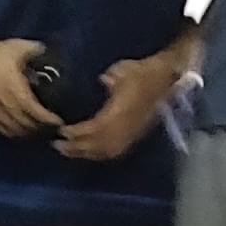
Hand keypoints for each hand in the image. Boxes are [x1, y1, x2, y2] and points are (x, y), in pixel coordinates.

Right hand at [0, 35, 55, 140]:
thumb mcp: (16, 47)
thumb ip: (35, 50)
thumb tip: (46, 50)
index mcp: (18, 93)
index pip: (39, 115)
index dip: (51, 121)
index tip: (60, 122)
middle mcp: (8, 108)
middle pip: (29, 127)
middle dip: (42, 129)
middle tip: (52, 127)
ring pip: (16, 131)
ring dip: (28, 134)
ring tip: (37, 131)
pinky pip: (2, 130)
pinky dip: (13, 134)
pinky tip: (18, 131)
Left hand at [54, 53, 179, 163]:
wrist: (168, 79)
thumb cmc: (144, 72)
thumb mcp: (124, 70)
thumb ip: (111, 78)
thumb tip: (102, 81)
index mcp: (120, 112)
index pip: (94, 129)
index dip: (77, 133)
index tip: (61, 130)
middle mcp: (124, 128)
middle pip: (96, 145)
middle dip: (76, 147)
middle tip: (57, 146)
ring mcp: (131, 134)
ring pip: (105, 151)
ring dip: (86, 153)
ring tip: (70, 151)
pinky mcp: (135, 136)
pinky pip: (115, 151)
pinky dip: (100, 154)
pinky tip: (91, 152)